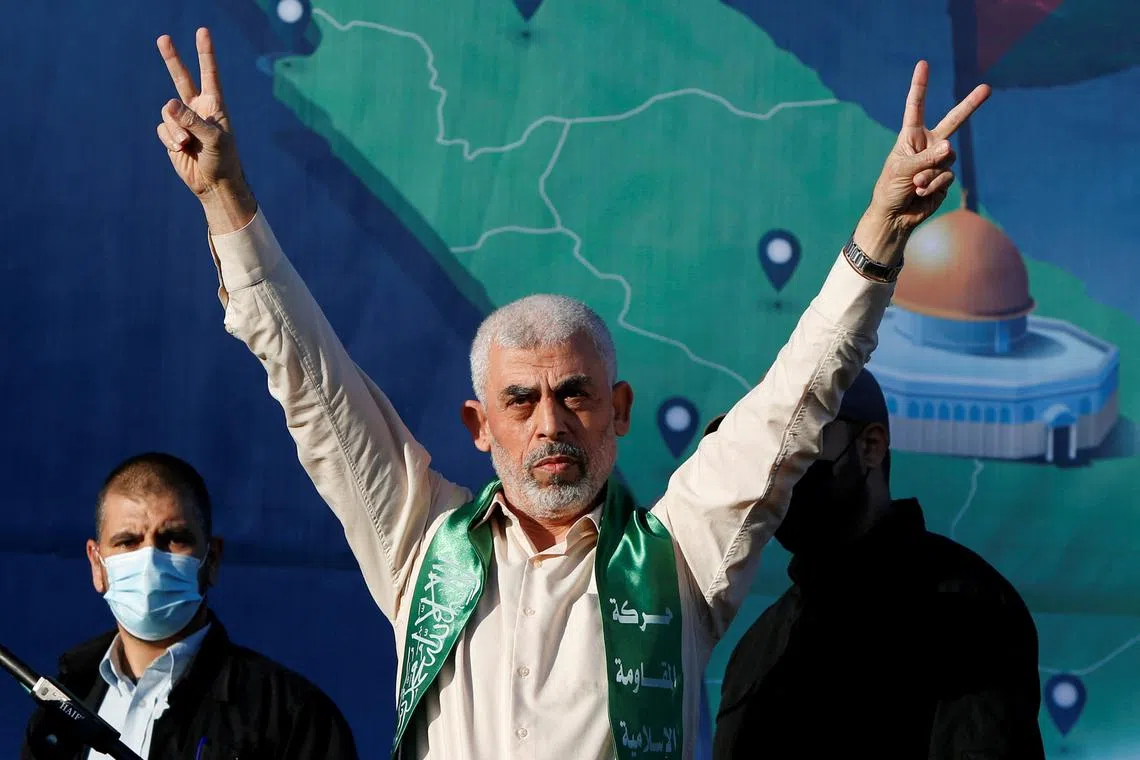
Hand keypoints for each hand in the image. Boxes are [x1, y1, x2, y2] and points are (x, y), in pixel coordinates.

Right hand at [156, 28, 254, 231]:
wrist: (215, 183)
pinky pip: (162, 129)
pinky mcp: (172, 135)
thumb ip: (192, 120)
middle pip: (181, 78)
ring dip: (175, 129)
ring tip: (188, 143)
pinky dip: (169, 138)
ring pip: (167, 112)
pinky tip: (181, 149)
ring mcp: (183, 121)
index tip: (203, 32)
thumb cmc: (224, 159)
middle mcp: (198, 108)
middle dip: (172, 59)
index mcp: (215, 104)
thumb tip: (168, 105)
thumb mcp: (214, 139)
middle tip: (163, 38)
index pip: (209, 73)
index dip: (205, 53)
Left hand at [857, 61, 990, 255]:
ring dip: (930, 173)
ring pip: (948, 158)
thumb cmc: (890, 189)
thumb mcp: (902, 170)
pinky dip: (934, 184)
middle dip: (971, 105)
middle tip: (988, 88)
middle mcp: (928, 144)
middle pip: (954, 121)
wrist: (895, 216)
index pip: (916, 107)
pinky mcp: (945, 176)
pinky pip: (947, 175)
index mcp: (911, 136)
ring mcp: (939, 160)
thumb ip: (925, 158)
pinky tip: (921, 193)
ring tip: (915, 184)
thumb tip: (950, 148)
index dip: (920, 85)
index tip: (923, 64)